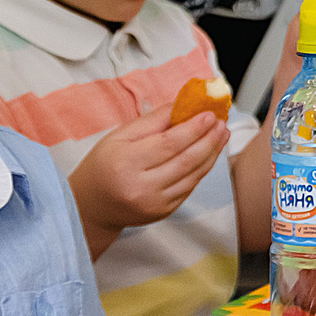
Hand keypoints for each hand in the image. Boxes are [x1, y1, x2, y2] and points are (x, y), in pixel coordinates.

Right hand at [69, 107, 228, 250]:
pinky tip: (209, 153)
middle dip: (209, 139)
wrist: (93, 205)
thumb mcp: (120, 136)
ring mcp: (154, 203)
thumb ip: (153, 120)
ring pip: (193, 175)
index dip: (193, 128)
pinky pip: (189, 187)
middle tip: (222, 123)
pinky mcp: (163, 212)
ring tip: (222, 135)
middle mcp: (141, 187)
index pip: (169, 144)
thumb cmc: (105, 164)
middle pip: (186, 160)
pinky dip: (202, 168)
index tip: (210, 114)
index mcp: (126, 163)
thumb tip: (184, 104)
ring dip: (212, 153)